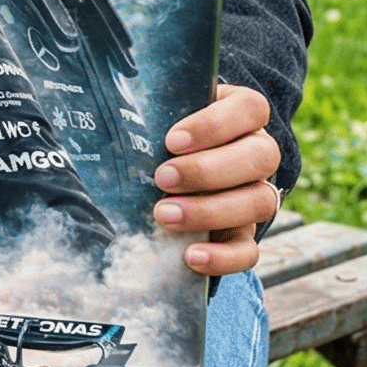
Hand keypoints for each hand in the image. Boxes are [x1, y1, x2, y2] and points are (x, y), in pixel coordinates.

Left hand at [152, 81, 279, 275]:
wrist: (167, 169)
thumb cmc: (161, 132)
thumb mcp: (160, 113)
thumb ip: (148, 111)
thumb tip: (106, 114)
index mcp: (243, 114)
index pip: (251, 110)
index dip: (214, 125)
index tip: (172, 140)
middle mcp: (259, 152)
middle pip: (261, 157)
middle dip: (207, 170)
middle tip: (162, 178)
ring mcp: (257, 194)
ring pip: (259, 203)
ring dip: (210, 211)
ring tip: (164, 215)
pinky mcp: (245, 234)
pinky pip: (249, 250)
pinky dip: (223, 257)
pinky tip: (190, 256)